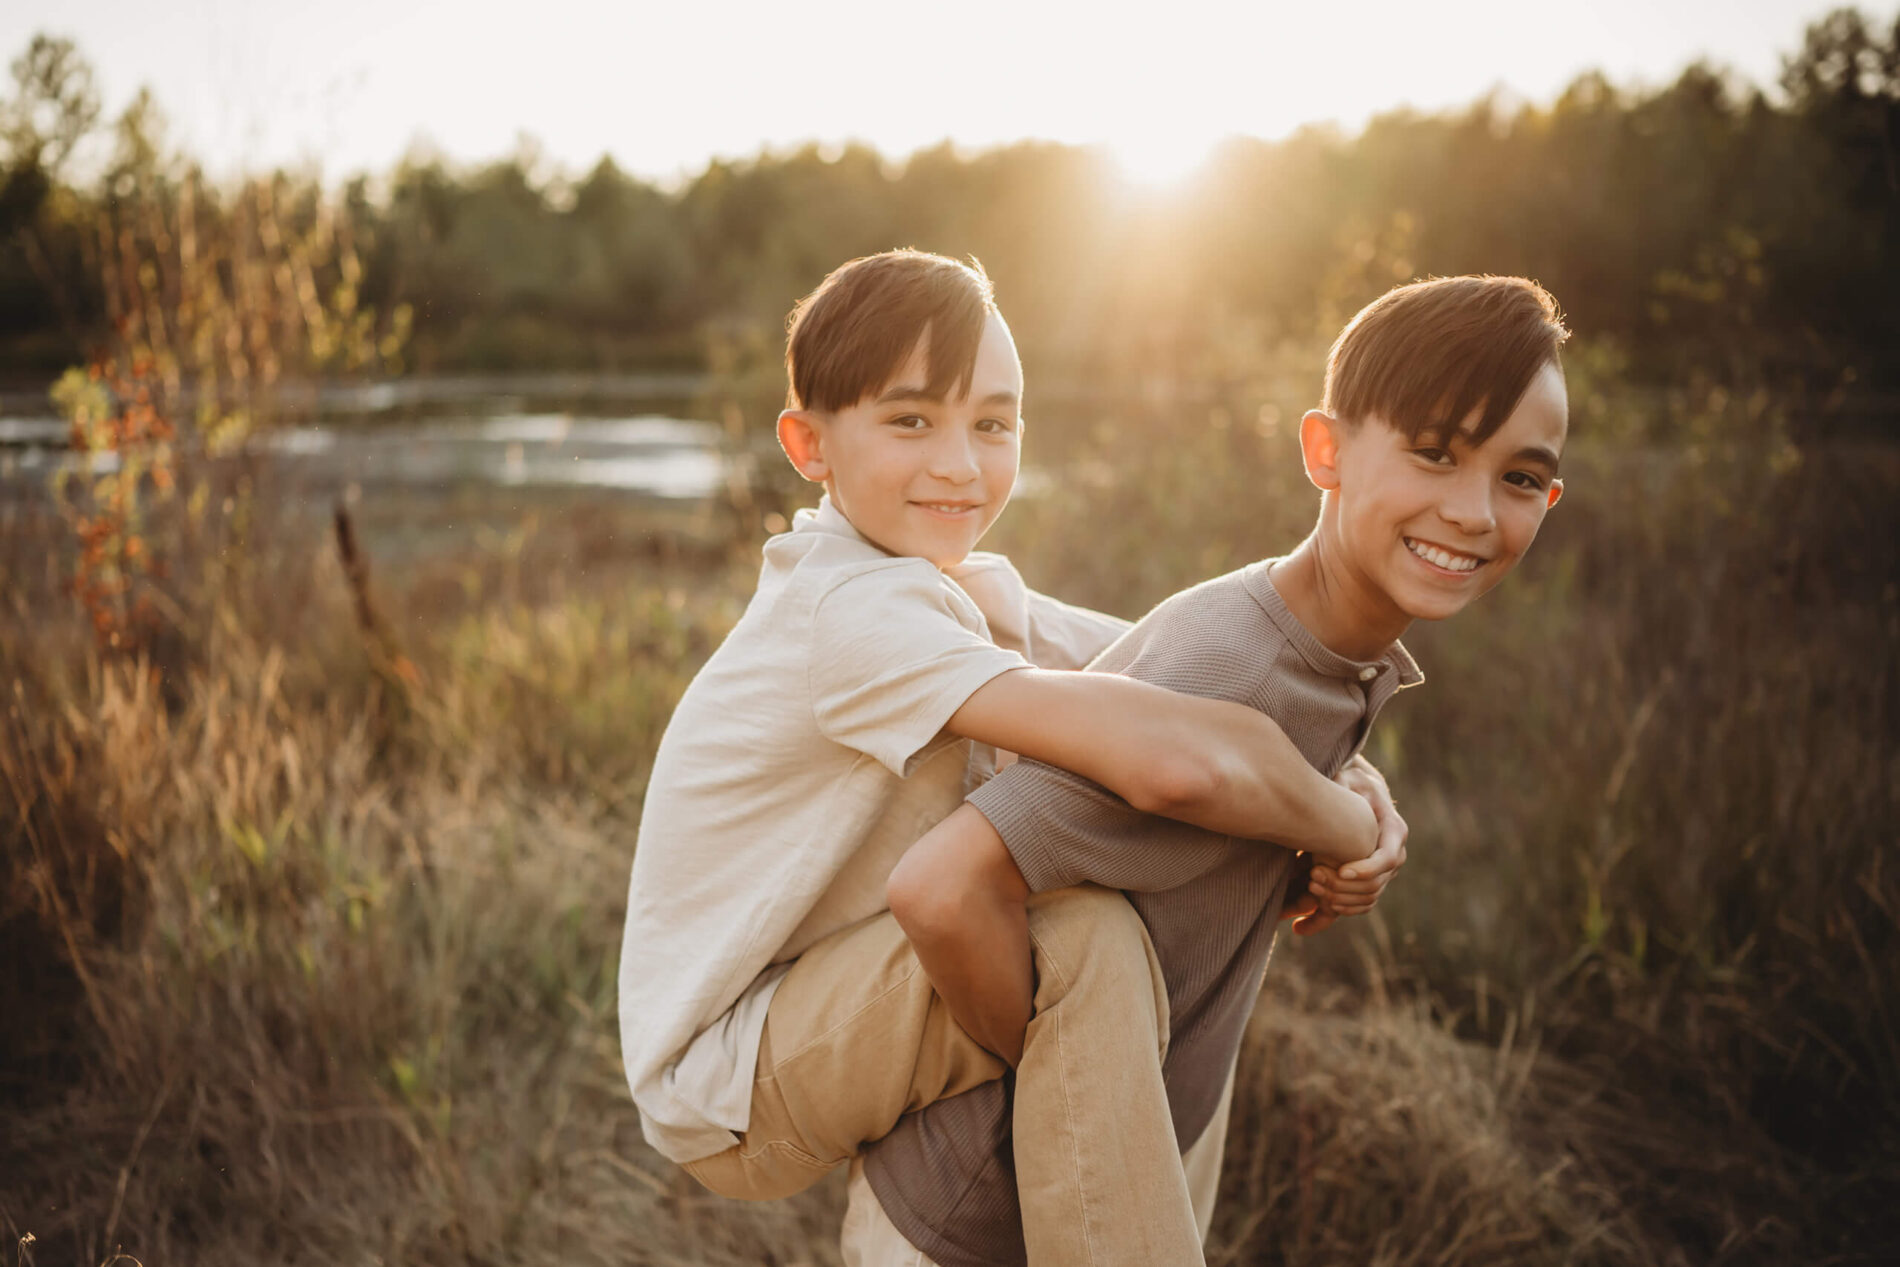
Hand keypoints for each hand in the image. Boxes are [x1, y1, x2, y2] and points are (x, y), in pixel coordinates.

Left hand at [1296, 757, 1407, 935]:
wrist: (1353, 793)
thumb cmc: (1348, 783)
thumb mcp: (1348, 778)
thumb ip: (1345, 786)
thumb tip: (1337, 786)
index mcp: (1394, 831)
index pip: (1387, 859)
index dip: (1365, 869)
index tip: (1341, 870)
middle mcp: (1391, 856)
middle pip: (1374, 886)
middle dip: (1343, 886)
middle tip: (1313, 876)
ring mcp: (1379, 873)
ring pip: (1364, 901)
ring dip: (1336, 900)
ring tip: (1309, 888)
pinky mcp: (1363, 884)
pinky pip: (1353, 908)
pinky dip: (1329, 915)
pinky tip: (1300, 923)